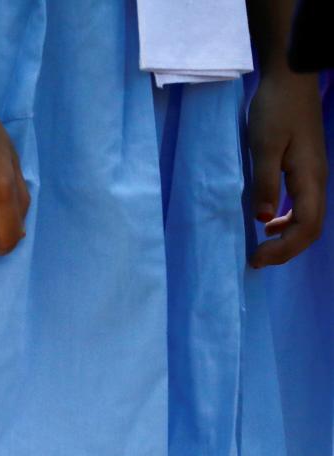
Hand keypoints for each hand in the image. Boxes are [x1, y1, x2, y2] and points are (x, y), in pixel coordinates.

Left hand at [248, 69, 327, 266]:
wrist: (290, 77)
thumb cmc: (275, 109)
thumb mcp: (264, 147)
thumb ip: (264, 183)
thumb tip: (262, 218)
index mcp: (309, 178)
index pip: (307, 226)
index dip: (284, 249)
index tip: (256, 258)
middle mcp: (316, 180)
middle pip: (311, 228)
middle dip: (286, 250)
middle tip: (257, 260)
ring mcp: (312, 174)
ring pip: (307, 218)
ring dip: (286, 238)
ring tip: (261, 247)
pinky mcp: (304, 169)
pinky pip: (301, 205)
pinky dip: (286, 221)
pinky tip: (267, 223)